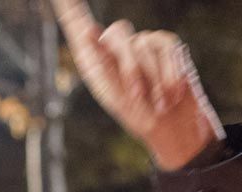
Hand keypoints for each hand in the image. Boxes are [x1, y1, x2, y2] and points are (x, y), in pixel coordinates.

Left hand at [49, 0, 225, 169]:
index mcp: (94, 58)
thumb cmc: (139, 116)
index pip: (76, 20)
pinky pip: (168, 48)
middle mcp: (116, 45)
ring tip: (158, 102)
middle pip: (119, 32)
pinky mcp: (166, 45)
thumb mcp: (116, 96)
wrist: (173, 129)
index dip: (67, 3)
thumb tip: (90, 29)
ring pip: (145, 46)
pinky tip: (172, 94)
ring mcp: (142, 42)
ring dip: (153, 80)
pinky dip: (170, 75)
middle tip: (138, 96)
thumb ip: (103, 62)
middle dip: (131, 67)